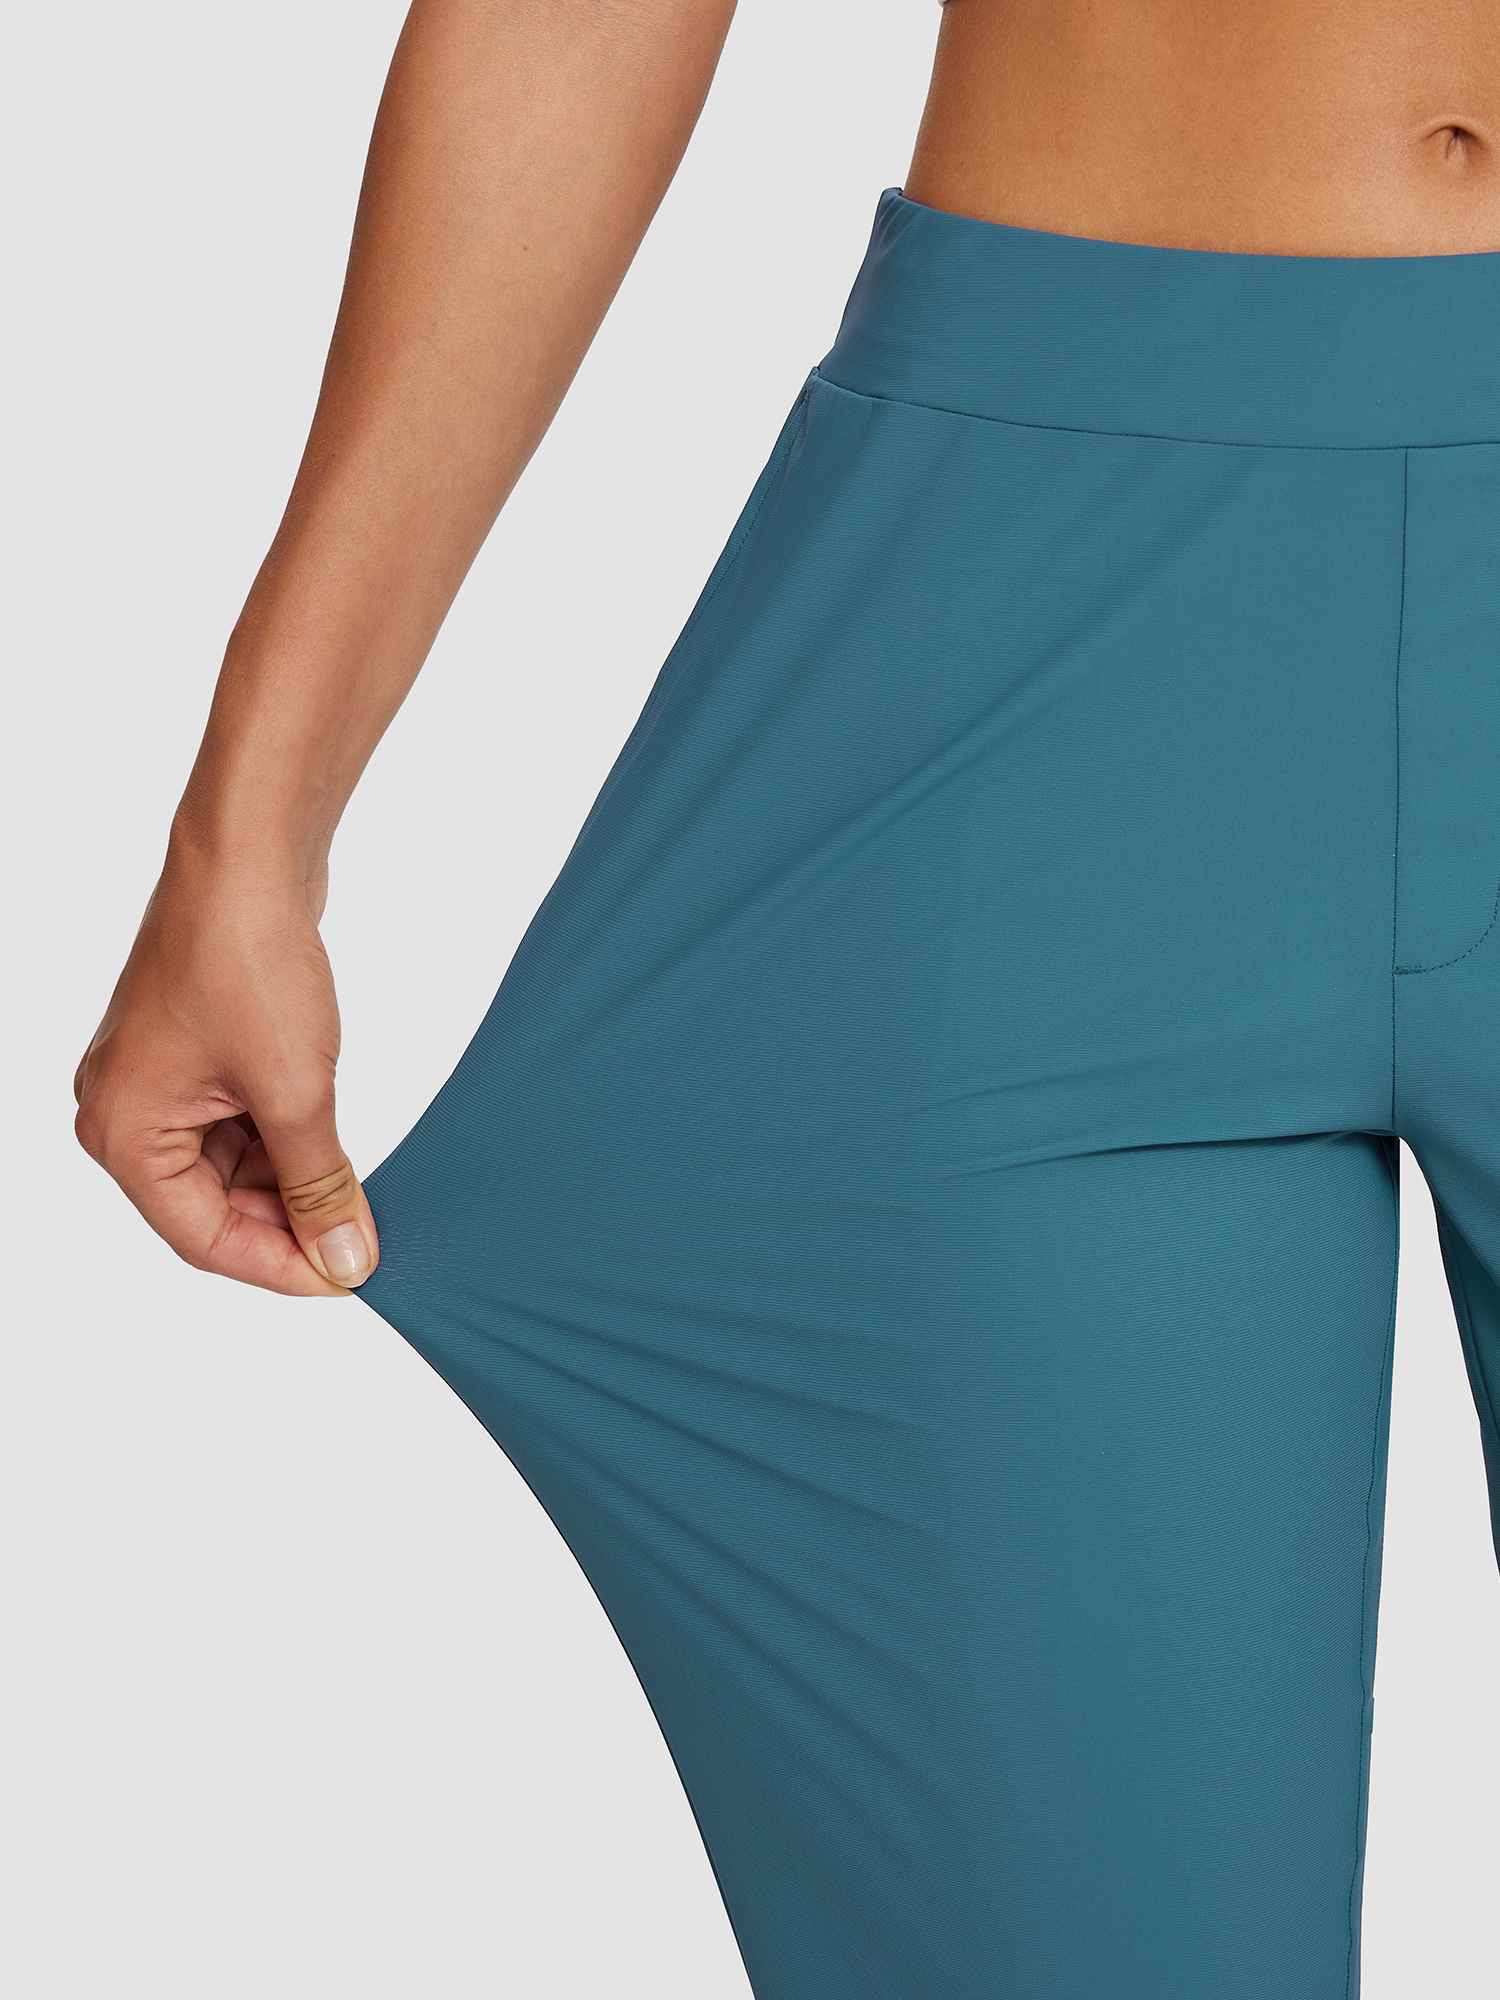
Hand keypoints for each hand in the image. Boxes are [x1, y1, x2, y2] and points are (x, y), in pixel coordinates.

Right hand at [74, 845, 378, 1296]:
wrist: (249, 857)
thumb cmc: (247, 962)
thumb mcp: (297, 1094)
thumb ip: (320, 1186)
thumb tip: (346, 1259)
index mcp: (125, 1133)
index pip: (202, 1238)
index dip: (280, 1266)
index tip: (349, 1277)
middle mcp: (125, 1111)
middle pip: (213, 1205)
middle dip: (290, 1224)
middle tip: (365, 1239)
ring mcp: (158, 1079)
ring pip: (232, 1165)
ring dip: (294, 1182)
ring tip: (360, 1192)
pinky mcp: (195, 1051)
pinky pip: (240, 1122)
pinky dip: (286, 1139)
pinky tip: (337, 1145)